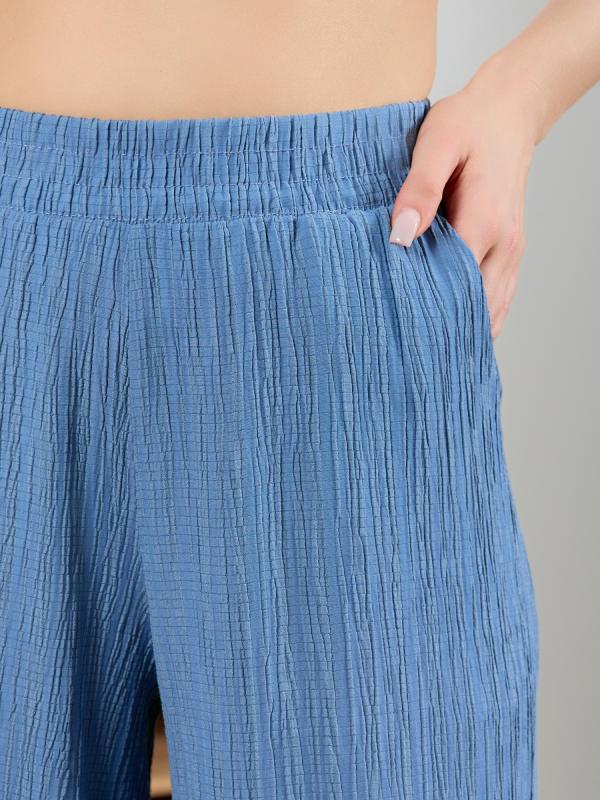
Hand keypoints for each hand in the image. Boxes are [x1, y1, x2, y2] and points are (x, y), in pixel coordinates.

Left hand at [389, 80, 538, 339]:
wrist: (510, 110)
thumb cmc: (470, 123)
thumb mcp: (437, 142)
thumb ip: (420, 189)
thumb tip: (401, 235)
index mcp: (484, 221)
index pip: (454, 285)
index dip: (426, 311)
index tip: (398, 333)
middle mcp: (504, 244)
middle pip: (474, 306)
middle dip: (444, 331)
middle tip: (408, 357)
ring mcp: (511, 250)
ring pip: (492, 309)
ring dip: (464, 330)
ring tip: (429, 356)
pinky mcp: (509, 251)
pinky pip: (498, 298)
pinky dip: (480, 318)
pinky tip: (456, 333)